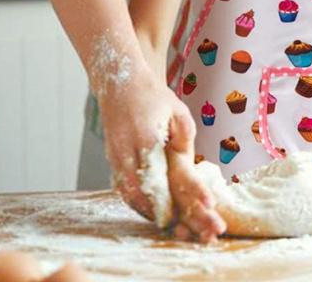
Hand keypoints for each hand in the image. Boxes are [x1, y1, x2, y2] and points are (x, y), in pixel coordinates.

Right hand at [99, 65, 224, 240]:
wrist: (119, 83)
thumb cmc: (152, 96)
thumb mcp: (177, 110)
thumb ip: (185, 134)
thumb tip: (190, 159)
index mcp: (146, 139)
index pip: (163, 176)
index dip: (181, 195)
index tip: (200, 206)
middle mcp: (127, 153)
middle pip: (146, 194)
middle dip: (168, 214)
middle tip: (188, 228)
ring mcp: (116, 158)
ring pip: (132, 195)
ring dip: (151, 212)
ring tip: (174, 225)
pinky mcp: (112, 160)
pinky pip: (124, 188)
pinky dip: (137, 202)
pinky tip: (152, 210)